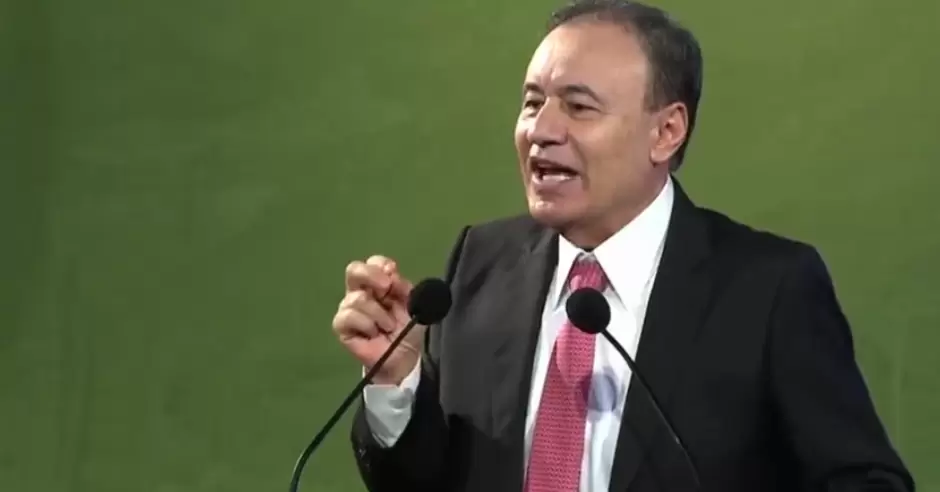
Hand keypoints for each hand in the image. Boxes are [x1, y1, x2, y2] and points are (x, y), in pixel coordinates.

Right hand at [332, 255, 421, 385]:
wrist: (404, 357)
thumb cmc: (407, 329)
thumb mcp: (413, 305)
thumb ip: (404, 288)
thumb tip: (392, 275)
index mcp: (379, 283)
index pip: (374, 263)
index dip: (382, 265)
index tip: (394, 274)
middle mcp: (361, 291)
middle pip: (354, 270)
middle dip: (370, 275)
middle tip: (386, 287)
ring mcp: (349, 308)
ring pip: (358, 298)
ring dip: (379, 314)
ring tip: (388, 327)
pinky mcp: (341, 326)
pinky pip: (349, 316)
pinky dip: (366, 324)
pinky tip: (373, 333)